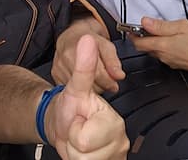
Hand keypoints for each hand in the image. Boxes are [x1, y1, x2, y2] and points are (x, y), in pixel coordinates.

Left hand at [46, 35, 129, 159]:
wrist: (66, 124)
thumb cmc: (72, 107)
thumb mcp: (74, 87)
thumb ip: (83, 67)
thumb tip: (87, 39)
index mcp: (114, 121)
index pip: (84, 140)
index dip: (75, 130)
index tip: (80, 118)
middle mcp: (120, 141)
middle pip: (84, 155)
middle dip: (74, 143)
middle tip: (78, 129)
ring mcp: (115, 156)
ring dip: (74, 154)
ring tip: (79, 140)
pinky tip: (83, 152)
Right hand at [53, 19, 124, 93]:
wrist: (72, 35)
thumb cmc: (90, 38)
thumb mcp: (105, 45)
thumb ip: (113, 61)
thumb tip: (119, 75)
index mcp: (79, 46)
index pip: (97, 73)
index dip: (109, 80)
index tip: (114, 84)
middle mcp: (66, 57)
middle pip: (87, 83)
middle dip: (100, 85)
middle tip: (106, 81)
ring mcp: (58, 67)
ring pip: (79, 89)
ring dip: (90, 88)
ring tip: (94, 80)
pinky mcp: (55, 76)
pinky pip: (70, 90)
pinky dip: (79, 89)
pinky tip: (84, 81)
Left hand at [130, 17, 187, 78]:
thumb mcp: (182, 27)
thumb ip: (162, 26)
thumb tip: (145, 22)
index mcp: (162, 46)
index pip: (138, 43)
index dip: (133, 34)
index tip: (132, 27)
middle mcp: (163, 57)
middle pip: (145, 48)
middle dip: (142, 38)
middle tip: (145, 26)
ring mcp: (170, 62)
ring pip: (155, 52)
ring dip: (153, 42)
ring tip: (160, 31)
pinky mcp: (178, 65)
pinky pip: (165, 56)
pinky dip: (163, 47)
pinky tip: (172, 40)